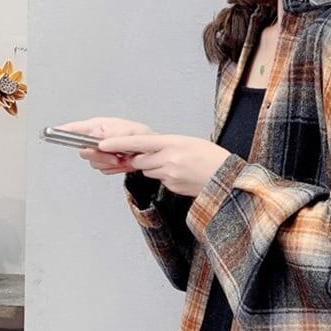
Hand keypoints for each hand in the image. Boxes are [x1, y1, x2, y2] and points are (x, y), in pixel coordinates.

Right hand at [54, 116, 154, 175]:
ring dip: (110, 163)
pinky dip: (114, 168)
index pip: (74, 128)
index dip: (61, 132)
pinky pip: (103, 169)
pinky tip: (122, 163)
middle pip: (84, 151)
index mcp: (98, 126)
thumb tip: (96, 145)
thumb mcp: (125, 134)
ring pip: (94, 163)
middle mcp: (97, 138)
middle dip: (100, 156)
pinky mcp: (106, 161)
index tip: (48, 133)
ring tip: (123, 158)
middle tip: (115, 156)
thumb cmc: (142, 137)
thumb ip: (108, 140)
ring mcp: (101, 150)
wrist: (152, 152)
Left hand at [97, 133, 231, 197]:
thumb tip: (152, 151)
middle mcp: (168, 160)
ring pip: (150, 171)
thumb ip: (168, 145)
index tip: (101, 144)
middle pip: (140, 160)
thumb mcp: (190, 143)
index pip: (137, 143)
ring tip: (178, 165)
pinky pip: (162, 181)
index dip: (117, 144)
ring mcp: (170, 176)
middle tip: (157, 155)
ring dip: (156, 168)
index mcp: (172, 143)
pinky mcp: (173, 188)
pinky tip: (184, 175)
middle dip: (142, 158)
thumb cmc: (213, 158)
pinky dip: (168, 177)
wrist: (228, 179)